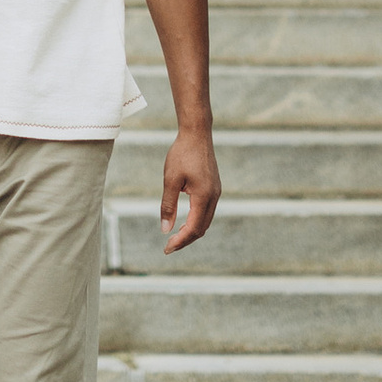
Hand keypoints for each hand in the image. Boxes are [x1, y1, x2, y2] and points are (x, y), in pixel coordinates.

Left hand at [159, 128, 219, 255]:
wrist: (196, 133)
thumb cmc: (181, 154)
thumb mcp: (170, 180)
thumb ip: (168, 206)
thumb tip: (165, 229)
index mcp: (204, 197)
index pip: (193, 229)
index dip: (180, 241)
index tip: (167, 248)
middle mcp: (214, 197)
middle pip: (201, 228)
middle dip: (186, 239)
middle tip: (169, 246)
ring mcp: (216, 192)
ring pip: (205, 220)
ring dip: (191, 231)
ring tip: (175, 236)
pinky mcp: (214, 187)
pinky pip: (207, 211)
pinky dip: (196, 220)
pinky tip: (185, 220)